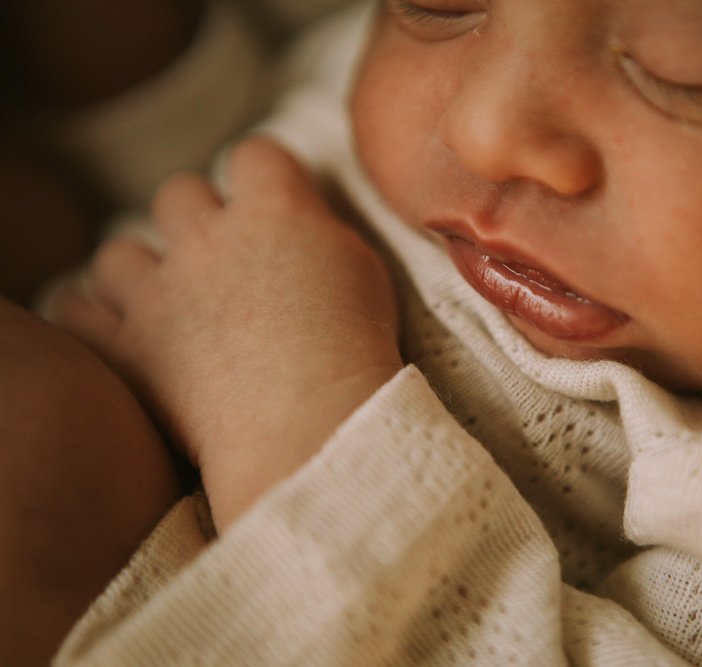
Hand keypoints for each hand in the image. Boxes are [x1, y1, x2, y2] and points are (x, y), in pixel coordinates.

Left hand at [47, 137, 401, 527]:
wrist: (313, 424)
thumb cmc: (355, 351)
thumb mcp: (366, 272)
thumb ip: (325, 231)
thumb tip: (303, 220)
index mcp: (274, 213)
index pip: (255, 155)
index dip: (262, 176)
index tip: (272, 203)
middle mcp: (208, 239)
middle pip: (180, 194)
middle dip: (198, 220)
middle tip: (224, 261)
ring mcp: (159, 293)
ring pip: (119, 252)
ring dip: (139, 271)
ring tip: (166, 303)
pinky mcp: (127, 348)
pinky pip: (75, 310)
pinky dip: (90, 314)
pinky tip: (116, 328)